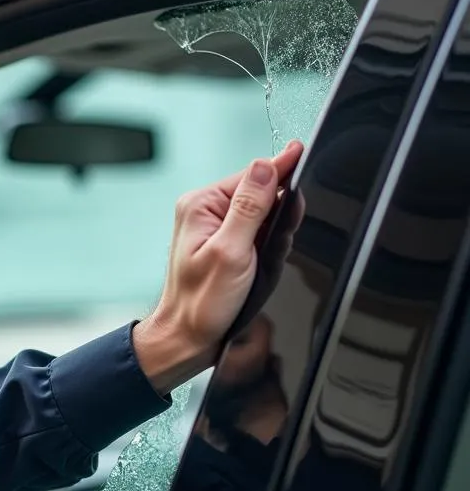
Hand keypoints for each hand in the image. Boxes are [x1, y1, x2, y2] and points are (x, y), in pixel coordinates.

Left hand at [133, 140, 304, 395]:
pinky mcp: (225, 246)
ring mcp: (215, 229)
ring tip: (263, 265)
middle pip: (261, 195)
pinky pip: (259, 236)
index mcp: (201, 205)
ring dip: (274, 237)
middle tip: (275, 246)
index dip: (281, 172)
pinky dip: (268, 249)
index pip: (252, 175)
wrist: (188, 338)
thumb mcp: (231, 252)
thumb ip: (250, 208)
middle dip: (278, 218)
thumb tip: (266, 168)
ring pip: (264, 217)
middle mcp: (205, 211)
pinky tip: (262, 268)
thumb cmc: (201, 303)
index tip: (302, 152)